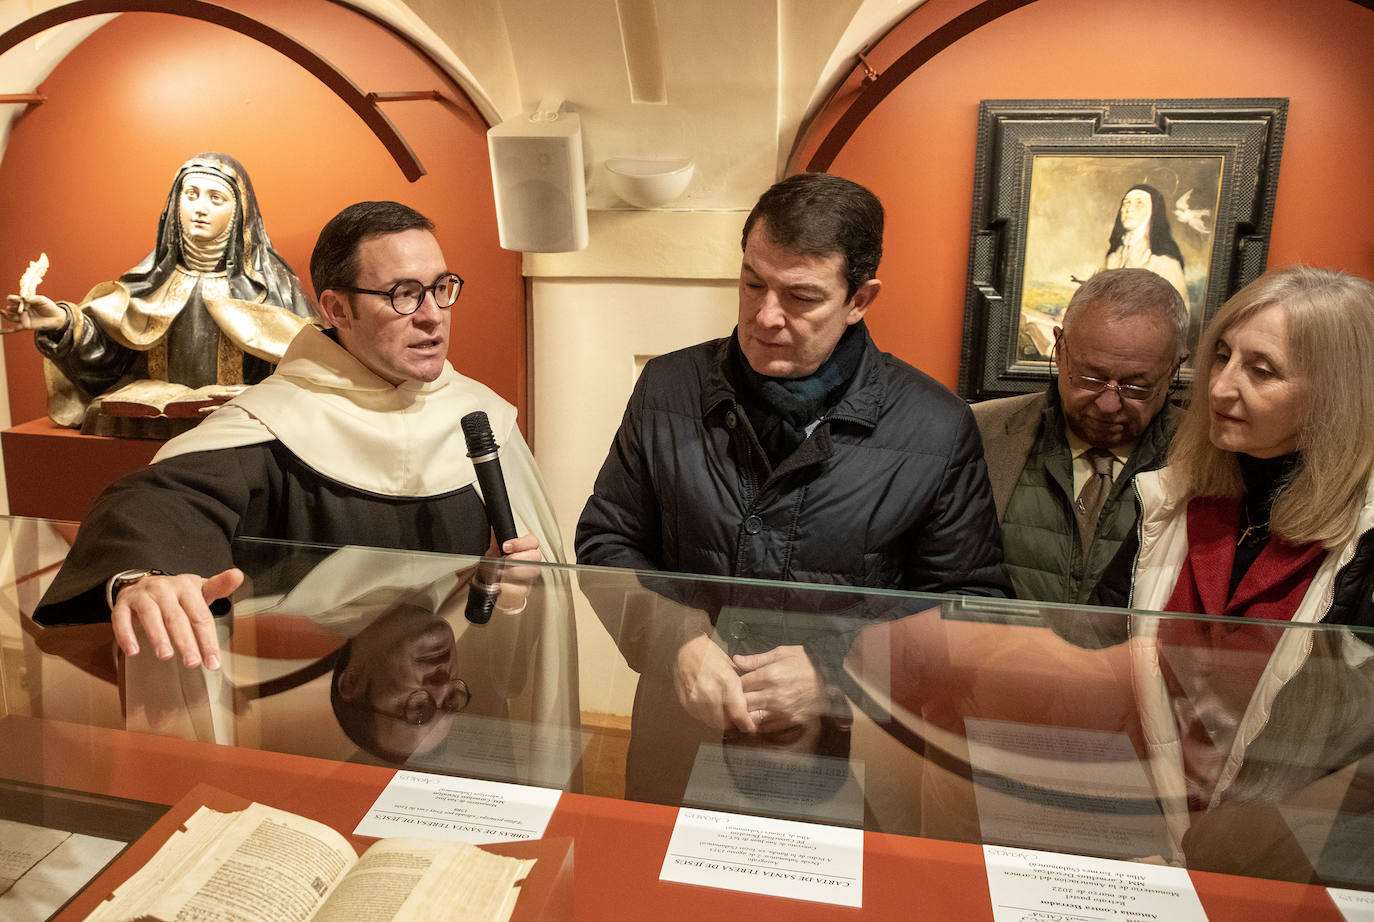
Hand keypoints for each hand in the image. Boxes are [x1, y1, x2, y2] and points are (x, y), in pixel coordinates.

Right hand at [1, 294, 66, 332]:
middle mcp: (22, 310)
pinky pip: (14, 329)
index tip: (10, 298)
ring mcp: (23, 318)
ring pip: (11, 317)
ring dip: (6, 315)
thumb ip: (33, 298)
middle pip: (12, 308)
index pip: (16, 300)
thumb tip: (24, 299)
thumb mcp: (42, 300)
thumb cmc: (49, 307)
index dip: (13, 299)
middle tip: (13, 307)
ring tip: (2, 312)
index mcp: (25, 302)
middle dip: (11, 307)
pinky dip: (6, 331)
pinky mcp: (26, 326)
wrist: (56, 317)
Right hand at [111, 568, 242, 669]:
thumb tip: (238, 575)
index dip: (207, 640)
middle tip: (193, 662)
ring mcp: (143, 595)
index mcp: (187, 587)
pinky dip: (126, 635)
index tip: (213, 662)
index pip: (200, 616)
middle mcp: (165, 589)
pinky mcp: (123, 603)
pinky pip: (120, 618)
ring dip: (158, 636)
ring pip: (151, 615)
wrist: (143, 581)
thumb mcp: (199, 590)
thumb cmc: (176, 594)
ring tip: (166, 655)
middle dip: (186, 642)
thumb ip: (219, 587)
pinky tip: (133, 651)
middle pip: (177, 617)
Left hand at [488, 533, 541, 611]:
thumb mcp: (493, 552)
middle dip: (519, 558)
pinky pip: (521, 589)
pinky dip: (507, 587)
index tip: (506, 546)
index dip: (521, 543)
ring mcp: (529, 577)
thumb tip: (494, 529)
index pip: (533, 541)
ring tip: (499, 573)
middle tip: (505, 561)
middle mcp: (530, 562)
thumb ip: (495, 541)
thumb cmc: (495, 568)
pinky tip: (499, 585)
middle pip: (536, 557)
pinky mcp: (524, 591)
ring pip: (532, 572)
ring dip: (514, 572)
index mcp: (525, 550)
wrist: (490, 587)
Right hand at [674, 633, 755, 732]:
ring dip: (719, 721)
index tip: (749, 727)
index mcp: (726, 683)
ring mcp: (696, 699)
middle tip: (736, 719)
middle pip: (725, 722)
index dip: (746, 724)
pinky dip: (706, 716)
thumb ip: (739, 687)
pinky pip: (699, 716)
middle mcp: (711, 694)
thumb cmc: (710, 654)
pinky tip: (709, 708)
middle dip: (733, 723)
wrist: (687, 647)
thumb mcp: (732, 667)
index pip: (739, 714)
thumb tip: (747, 703)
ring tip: (723, 713)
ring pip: (711, 722)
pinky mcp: (686, 701)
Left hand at [734, 645, 821, 730]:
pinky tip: (760, 716)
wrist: (830, 677)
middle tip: (738, 698)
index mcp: (769, 675)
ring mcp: (781, 710)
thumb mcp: (781, 653)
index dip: (736, 685)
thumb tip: (735, 660)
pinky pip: (767, 726)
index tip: (737, 684)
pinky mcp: (790, 720)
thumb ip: (756, 659)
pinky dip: (760, 723)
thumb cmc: (805, 662)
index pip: (740, 685)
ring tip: (748, 708)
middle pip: (744, 703)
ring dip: (747, 714)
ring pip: (753, 717)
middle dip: (738, 701)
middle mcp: (773, 695)